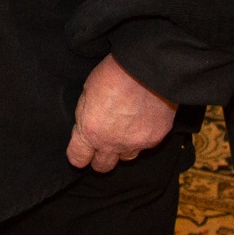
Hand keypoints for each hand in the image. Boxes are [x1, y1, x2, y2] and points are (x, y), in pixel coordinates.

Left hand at [66, 54, 175, 172]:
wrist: (147, 68)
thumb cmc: (113, 73)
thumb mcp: (87, 91)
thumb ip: (86, 116)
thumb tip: (85, 128)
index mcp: (90, 131)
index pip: (78, 158)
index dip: (78, 154)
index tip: (81, 150)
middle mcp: (112, 143)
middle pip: (102, 166)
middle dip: (100, 157)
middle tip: (102, 142)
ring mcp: (135, 143)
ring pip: (126, 158)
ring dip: (123, 148)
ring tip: (125, 129)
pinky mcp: (155, 139)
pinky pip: (146, 145)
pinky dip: (143, 136)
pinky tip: (143, 119)